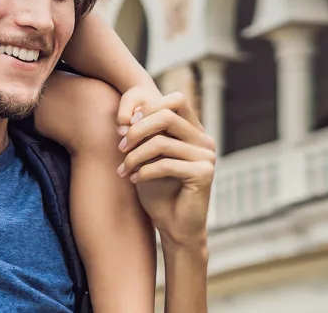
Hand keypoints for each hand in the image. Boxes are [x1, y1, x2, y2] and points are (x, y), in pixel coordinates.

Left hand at [115, 90, 215, 248]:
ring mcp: (207, 157)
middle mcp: (204, 140)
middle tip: (120, 147)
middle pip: (166, 115)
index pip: (175, 100)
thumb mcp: (146, 157)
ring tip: (124, 168)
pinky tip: (134, 180)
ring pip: (161, 141)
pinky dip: (144, 171)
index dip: (147, 108)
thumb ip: (143, 134)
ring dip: (135, 155)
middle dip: (137, 130)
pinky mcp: (204, 174)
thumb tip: (128, 115)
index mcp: (194, 131)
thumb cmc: (158, 190)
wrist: (173, 226)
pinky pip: (165, 164)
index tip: (125, 127)